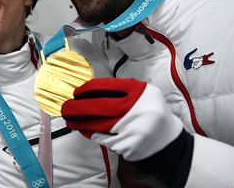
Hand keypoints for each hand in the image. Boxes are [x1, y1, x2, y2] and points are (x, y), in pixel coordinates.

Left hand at [61, 77, 182, 160]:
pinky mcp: (128, 146)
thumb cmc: (150, 112)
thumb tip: (89, 90)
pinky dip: (91, 133)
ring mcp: (132, 130)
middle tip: (66, 107)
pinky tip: (83, 130)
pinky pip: (103, 139)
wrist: (168, 141)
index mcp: (140, 92)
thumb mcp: (143, 93)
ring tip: (69, 119)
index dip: (88, 89)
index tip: (77, 92)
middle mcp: (137, 110)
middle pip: (99, 107)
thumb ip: (120, 89)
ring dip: (80, 122)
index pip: (107, 87)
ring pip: (98, 125)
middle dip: (78, 107)